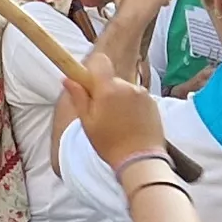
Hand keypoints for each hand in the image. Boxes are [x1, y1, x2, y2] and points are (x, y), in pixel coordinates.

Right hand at [72, 53, 167, 169]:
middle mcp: (127, 86)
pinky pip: (137, 98)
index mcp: (108, 89)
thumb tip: (67, 79)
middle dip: (104, 91)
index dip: (92, 69)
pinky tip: (130, 124)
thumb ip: (79, 97)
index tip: (87, 83)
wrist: (141, 160)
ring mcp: (143, 94)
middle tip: (101, 113)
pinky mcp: (153, 103)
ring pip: (124, 89)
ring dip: (119, 100)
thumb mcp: (88, 123)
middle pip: (111, 79)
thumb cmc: (110, 144)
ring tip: (118, 122)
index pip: (100, 61)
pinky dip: (132, 106)